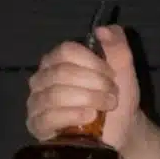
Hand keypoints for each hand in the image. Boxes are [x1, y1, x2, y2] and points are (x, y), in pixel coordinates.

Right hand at [26, 25, 139, 148]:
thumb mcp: (123, 69)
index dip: (92, 62)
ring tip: (105, 107)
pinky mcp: (37, 125)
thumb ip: (117, 47)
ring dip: (88, 100)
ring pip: (55, 95)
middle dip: (94, 84)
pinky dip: (73, 115)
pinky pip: (48, 117)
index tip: (112, 75)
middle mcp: (42, 78)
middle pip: (61, 73)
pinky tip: (90, 117)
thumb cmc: (116, 96)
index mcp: (58, 60)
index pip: (66, 51)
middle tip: (112, 94)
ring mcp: (36, 102)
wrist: (122, 129)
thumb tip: (103, 29)